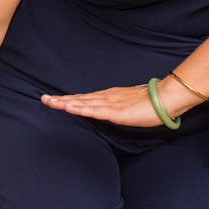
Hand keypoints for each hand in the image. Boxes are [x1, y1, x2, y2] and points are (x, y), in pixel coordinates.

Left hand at [41, 76, 198, 126]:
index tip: (53, 99)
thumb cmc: (150, 103)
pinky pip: (94, 110)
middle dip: (60, 100)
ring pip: (82, 103)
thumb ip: (117, 108)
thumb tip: (109, 111)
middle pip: (79, 99)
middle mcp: (105, 98)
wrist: (165, 99)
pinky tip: (70, 108)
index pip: (84, 99)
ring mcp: (109, 104)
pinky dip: (80, 108)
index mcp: (108, 97)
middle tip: (43, 99)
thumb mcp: (128, 106)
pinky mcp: (115, 111)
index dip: (68, 99)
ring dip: (65, 103)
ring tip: (50, 102)